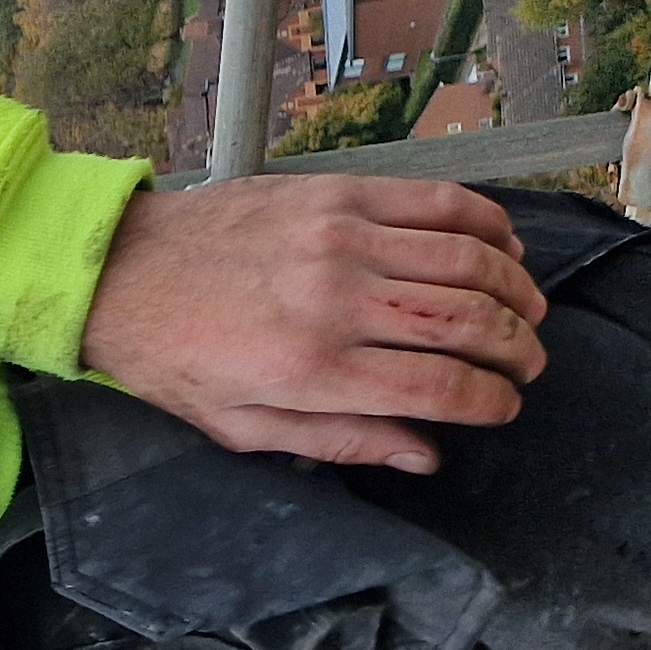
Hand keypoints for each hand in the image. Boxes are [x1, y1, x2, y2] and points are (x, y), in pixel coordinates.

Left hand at [80, 175, 548, 473]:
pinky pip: (438, 202)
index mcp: (311, 368)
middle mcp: (336, 300)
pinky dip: (486, 224)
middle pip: (466, 321)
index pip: (437, 387)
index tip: (506, 407)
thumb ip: (338, 441)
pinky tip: (503, 248)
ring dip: (516, 287)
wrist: (121, 272)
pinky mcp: (340, 193)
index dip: (488, 401)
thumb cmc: (175, 357)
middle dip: (515, 348)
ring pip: (467, 259)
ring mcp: (342, 238)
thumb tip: (421, 456)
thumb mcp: (241, 427)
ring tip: (528, 311)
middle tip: (529, 363)